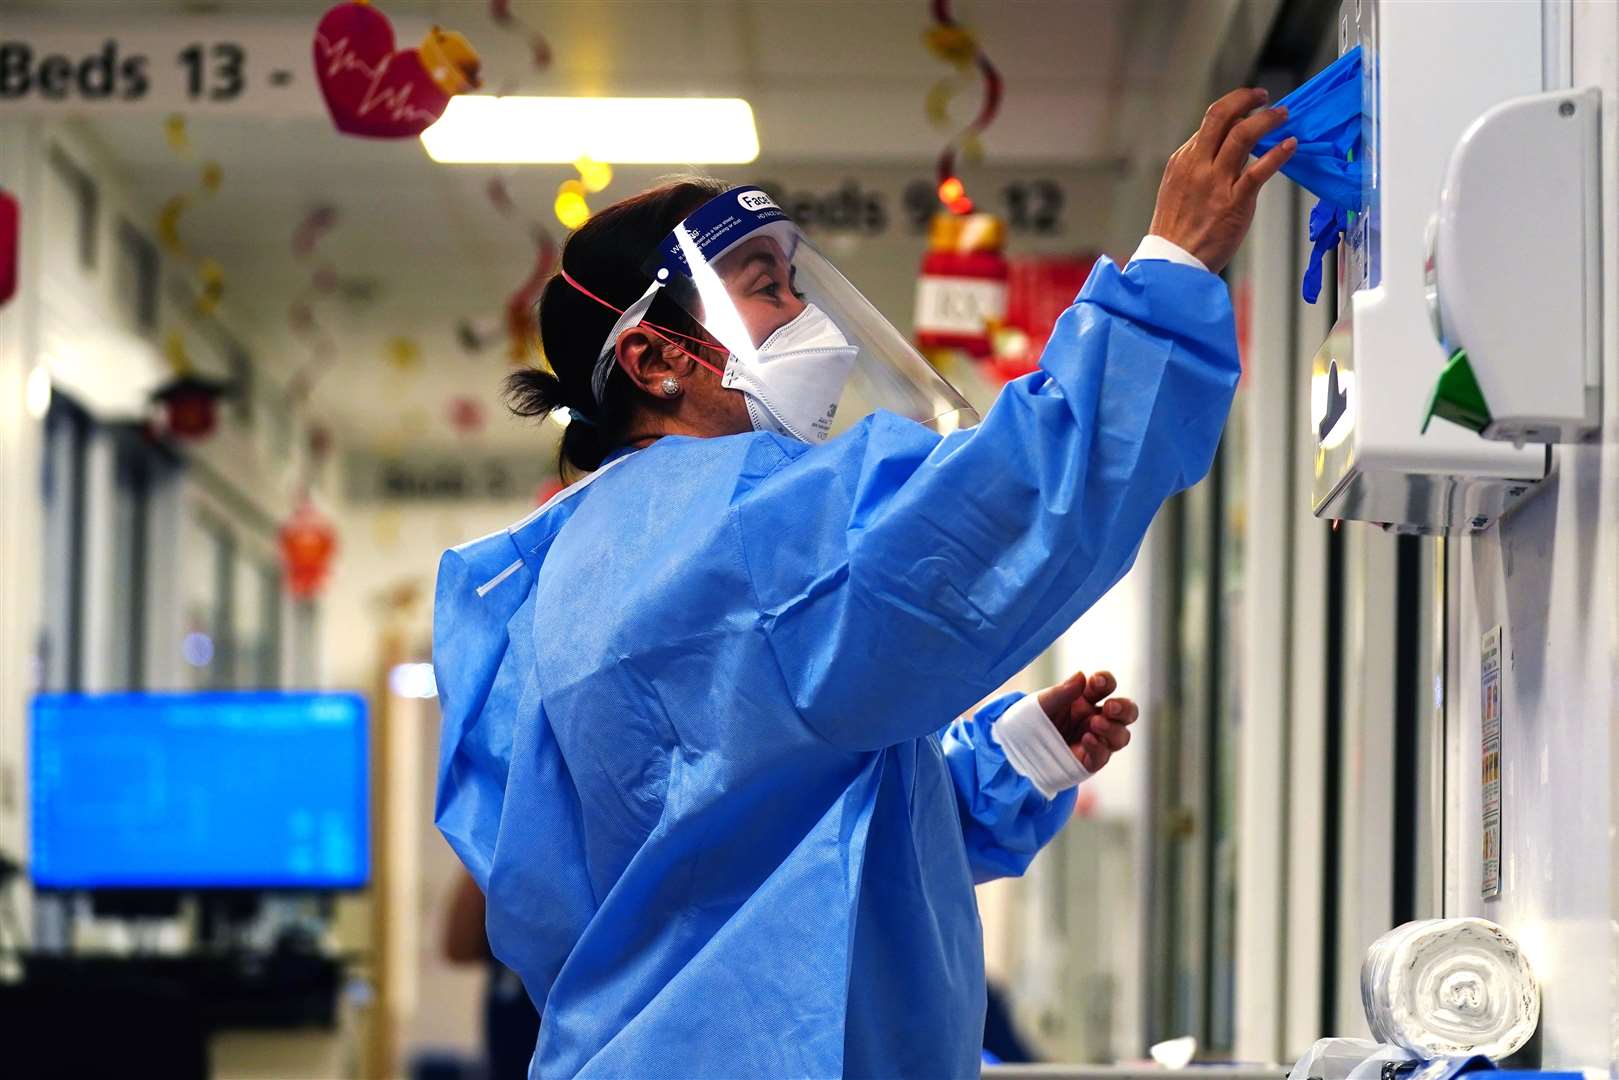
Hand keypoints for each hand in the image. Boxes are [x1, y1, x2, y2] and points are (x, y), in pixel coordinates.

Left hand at [1035, 670, 1137, 773]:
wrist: (1017, 747)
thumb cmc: (1032, 719)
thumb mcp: (1043, 703)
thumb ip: (1062, 691)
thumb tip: (1081, 675)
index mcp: (1086, 698)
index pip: (1106, 686)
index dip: (1106, 681)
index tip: (1097, 680)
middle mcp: (1096, 718)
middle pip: (1127, 712)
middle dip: (1124, 708)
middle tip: (1110, 707)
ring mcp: (1096, 740)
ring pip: (1121, 736)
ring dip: (1113, 729)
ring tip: (1095, 723)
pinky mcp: (1089, 761)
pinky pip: (1103, 756)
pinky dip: (1098, 747)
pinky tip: (1087, 738)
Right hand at [1147, 87, 1296, 273]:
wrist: (1173, 263)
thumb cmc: (1178, 231)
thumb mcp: (1178, 189)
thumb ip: (1198, 167)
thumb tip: (1221, 148)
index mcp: (1183, 161)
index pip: (1210, 122)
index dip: (1234, 108)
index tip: (1248, 105)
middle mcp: (1197, 165)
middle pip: (1221, 116)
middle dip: (1246, 99)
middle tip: (1264, 97)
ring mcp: (1215, 182)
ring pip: (1243, 135)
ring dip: (1267, 119)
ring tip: (1282, 115)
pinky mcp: (1234, 202)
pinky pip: (1260, 169)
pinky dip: (1278, 152)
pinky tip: (1291, 145)